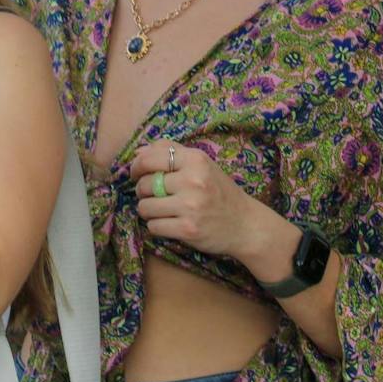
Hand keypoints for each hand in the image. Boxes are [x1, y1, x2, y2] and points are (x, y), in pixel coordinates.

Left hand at [131, 141, 274, 261]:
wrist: (246, 224)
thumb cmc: (219, 191)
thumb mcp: (201, 164)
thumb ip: (171, 152)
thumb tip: (137, 152)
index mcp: (196, 159)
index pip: (149, 158)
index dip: (137, 167)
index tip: (137, 174)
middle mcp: (193, 180)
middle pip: (144, 184)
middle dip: (143, 191)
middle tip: (153, 195)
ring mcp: (190, 206)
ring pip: (145, 207)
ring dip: (148, 211)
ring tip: (161, 210)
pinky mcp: (188, 229)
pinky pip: (153, 227)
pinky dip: (156, 226)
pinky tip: (169, 223)